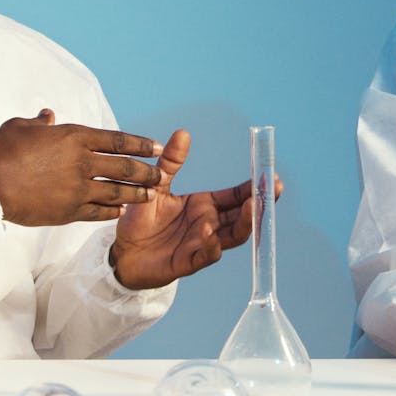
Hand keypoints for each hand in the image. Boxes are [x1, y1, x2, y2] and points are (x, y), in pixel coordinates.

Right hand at [0, 109, 163, 226]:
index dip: (140, 143)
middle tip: (160, 175)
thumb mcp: (20, 126)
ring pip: (117, 192)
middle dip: (146, 171)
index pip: (116, 140)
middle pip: (124, 167)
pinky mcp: (68, 211)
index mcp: (73, 137)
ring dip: (136, 194)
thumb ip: (39, 122)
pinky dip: (112, 211)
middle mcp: (81, 162)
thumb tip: (48, 115)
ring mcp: (77, 189)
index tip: (156, 147)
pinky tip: (121, 212)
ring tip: (150, 196)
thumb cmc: (0, 150)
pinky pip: (98, 212)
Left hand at [107, 130, 256, 289]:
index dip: (253, 187)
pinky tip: (211, 233)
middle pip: (243, 216)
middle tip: (273, 188)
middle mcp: (209, 225)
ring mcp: (202, 245)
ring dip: (245, 222)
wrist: (121, 251)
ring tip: (253, 205)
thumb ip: (171, 162)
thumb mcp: (156, 185)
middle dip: (259, 203)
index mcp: (205, 206)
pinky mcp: (188, 263)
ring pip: (233, 236)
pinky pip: (206, 255)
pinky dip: (212, 245)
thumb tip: (183, 133)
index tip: (270, 175)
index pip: (236, 196)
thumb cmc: (140, 220)